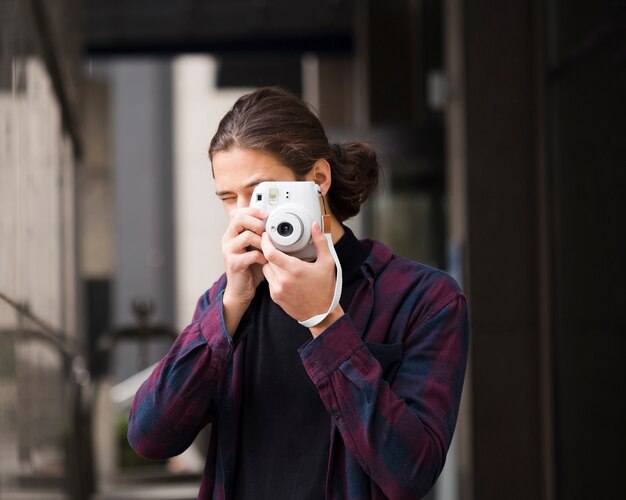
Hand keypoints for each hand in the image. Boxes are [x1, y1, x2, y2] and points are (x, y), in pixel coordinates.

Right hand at [221, 207, 267, 334]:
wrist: (241, 290)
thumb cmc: (250, 268)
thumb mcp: (254, 247)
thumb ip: (258, 234)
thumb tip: (273, 220)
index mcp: (232, 233)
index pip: (237, 213)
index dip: (252, 210)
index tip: (266, 214)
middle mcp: (228, 240)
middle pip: (238, 219)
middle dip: (256, 222)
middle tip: (266, 231)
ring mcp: (229, 251)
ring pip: (246, 236)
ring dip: (262, 242)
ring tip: (268, 249)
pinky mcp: (233, 264)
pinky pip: (250, 254)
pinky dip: (261, 257)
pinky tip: (265, 261)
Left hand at [261, 222, 343, 336]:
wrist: (321, 314)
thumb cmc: (325, 289)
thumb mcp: (327, 263)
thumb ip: (320, 242)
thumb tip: (315, 226)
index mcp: (294, 270)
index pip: (270, 253)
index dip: (265, 242)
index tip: (266, 236)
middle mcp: (283, 280)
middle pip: (267, 260)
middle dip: (271, 252)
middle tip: (278, 248)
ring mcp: (278, 290)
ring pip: (266, 270)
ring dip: (271, 264)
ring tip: (283, 262)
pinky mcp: (275, 297)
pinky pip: (269, 281)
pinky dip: (274, 276)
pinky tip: (285, 275)